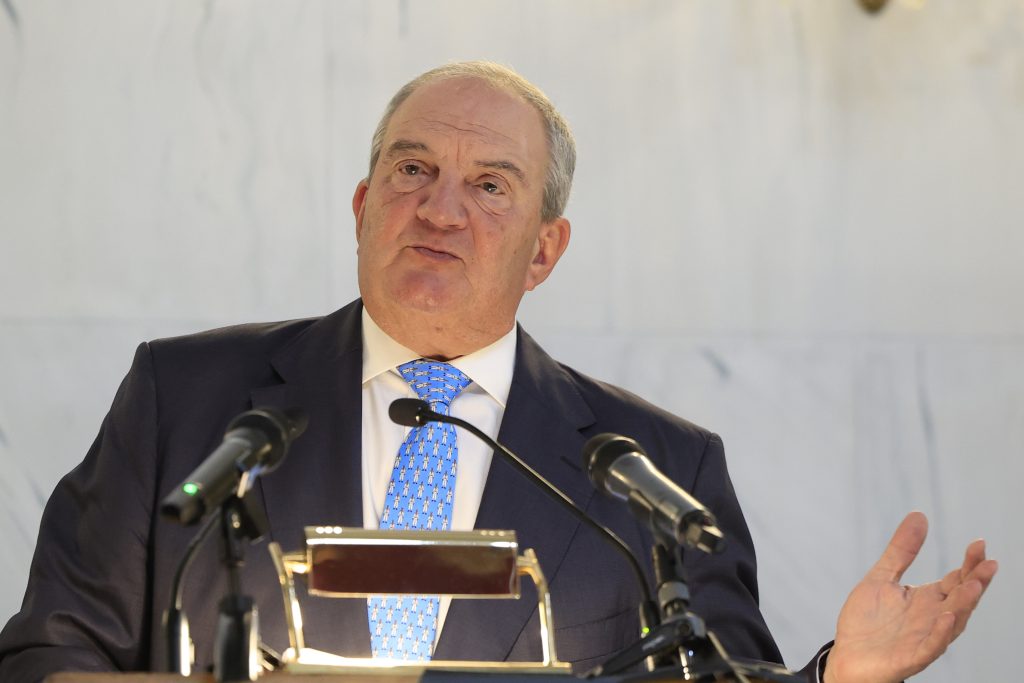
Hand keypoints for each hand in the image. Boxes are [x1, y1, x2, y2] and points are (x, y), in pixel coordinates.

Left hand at [823, 511, 997, 682]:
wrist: (847, 657)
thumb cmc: (867, 622)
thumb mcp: (881, 577)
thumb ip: (901, 551)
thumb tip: (919, 515)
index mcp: (927, 600)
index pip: (956, 579)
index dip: (969, 564)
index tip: (979, 544)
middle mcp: (932, 619)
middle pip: (961, 599)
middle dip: (976, 582)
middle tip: (988, 563)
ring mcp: (924, 639)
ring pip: (951, 622)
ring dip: (963, 605)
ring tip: (973, 586)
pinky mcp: (910, 657)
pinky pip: (930, 646)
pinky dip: (940, 633)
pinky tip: (945, 617)